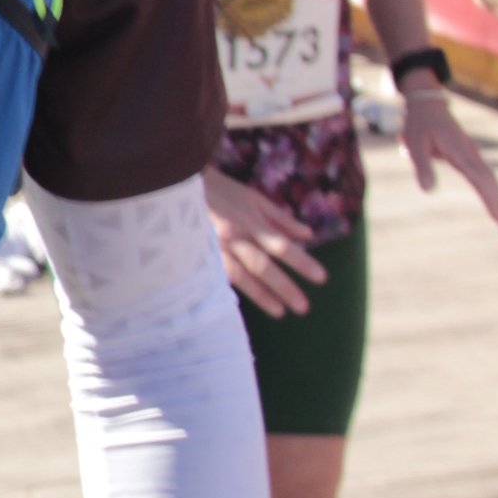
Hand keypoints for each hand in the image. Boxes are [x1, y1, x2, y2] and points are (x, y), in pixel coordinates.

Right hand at [201, 162, 323, 314]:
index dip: (302, 262)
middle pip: (264, 265)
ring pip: (241, 276)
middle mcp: (235, 237)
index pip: (282, 246)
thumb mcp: (252, 197)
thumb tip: (307, 234)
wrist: (176, 184)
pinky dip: (234, 290)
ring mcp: (215, 248)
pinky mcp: (199, 254)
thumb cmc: (219, 190)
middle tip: (304, 307)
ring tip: (280, 312)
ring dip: (262, 295)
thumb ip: (280, 218)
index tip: (321, 277)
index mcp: (250, 221)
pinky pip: (219, 276)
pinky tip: (242, 306)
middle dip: (285, 287)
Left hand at [399, 83, 497, 232]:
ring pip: (490, 180)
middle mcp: (471, 154)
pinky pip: (484, 176)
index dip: (492, 202)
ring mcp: (471, 154)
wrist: (425, 102)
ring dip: (497, 201)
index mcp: (461, 152)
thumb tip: (429, 191)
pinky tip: (492, 204)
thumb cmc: (418, 123)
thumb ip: (421, 166)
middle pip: (491, 183)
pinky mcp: (468, 155)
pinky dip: (491, 192)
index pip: (481, 181)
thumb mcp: (414, 144)